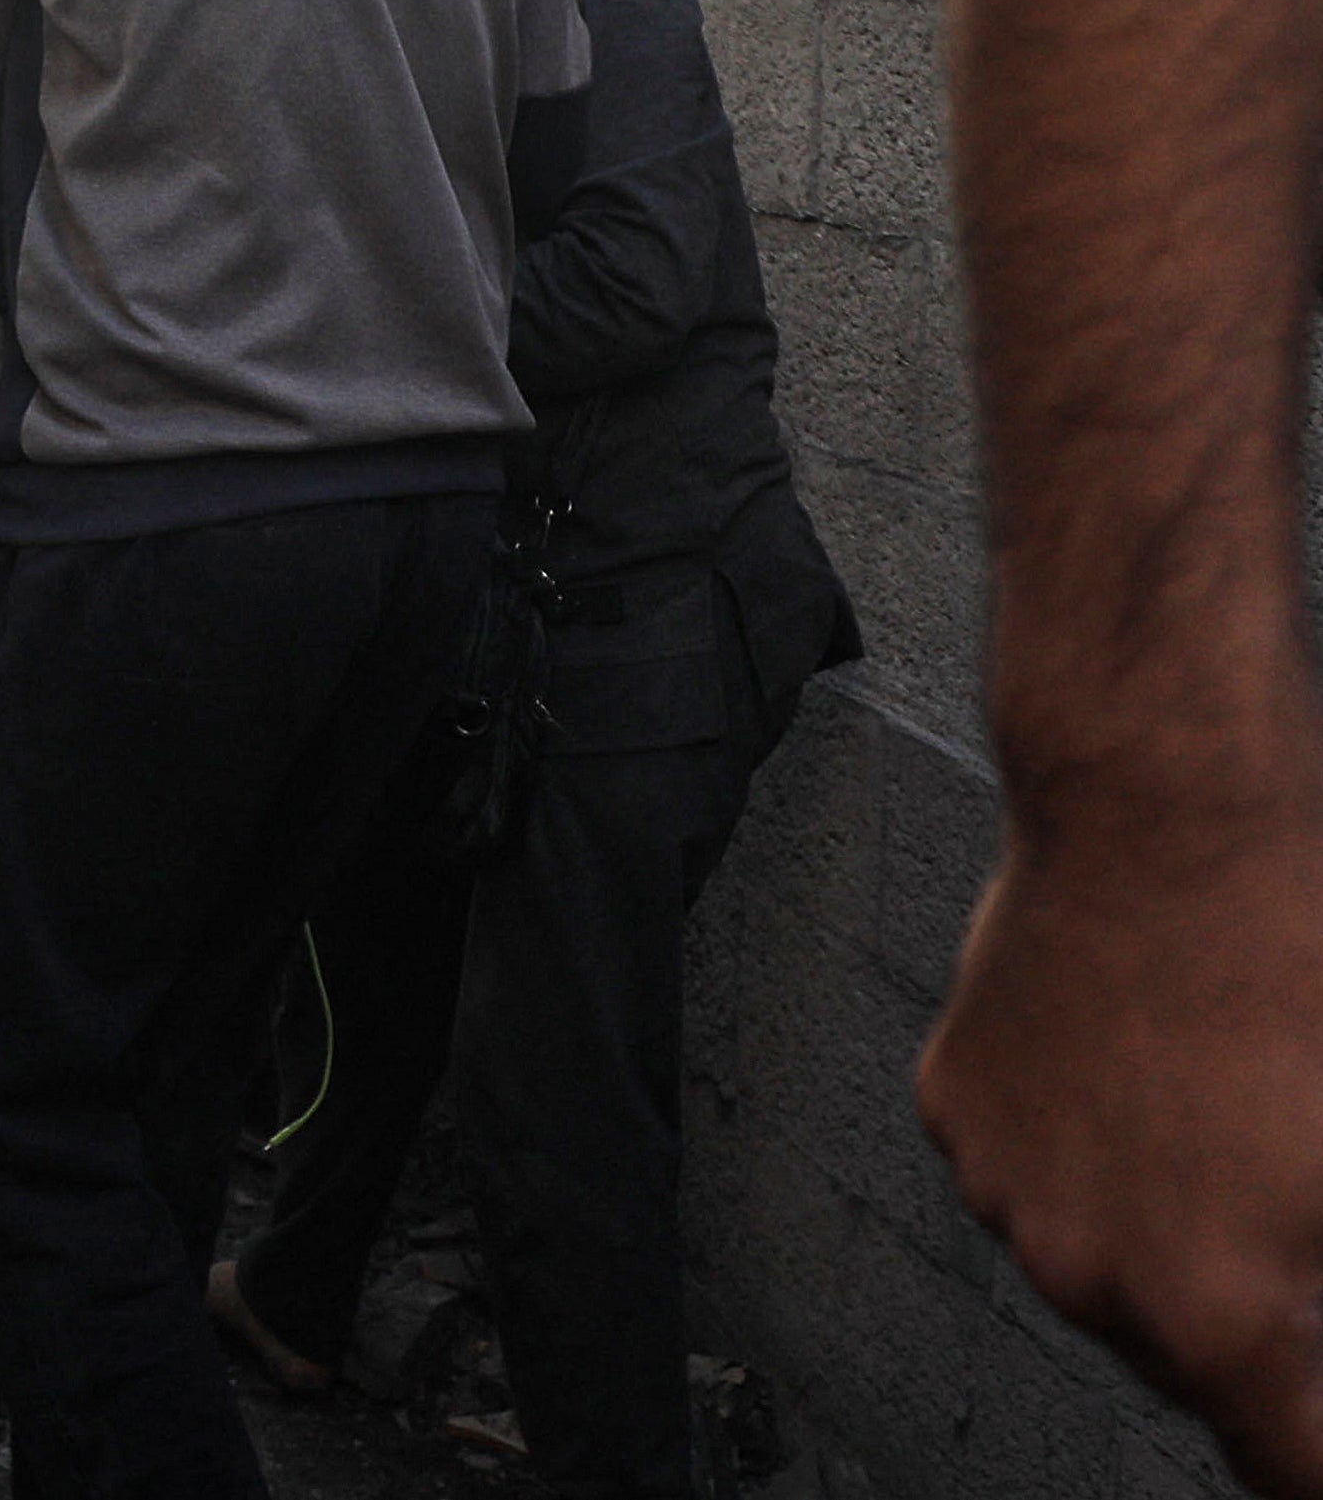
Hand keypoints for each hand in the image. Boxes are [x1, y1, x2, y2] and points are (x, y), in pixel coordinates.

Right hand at [924, 787, 1322, 1493]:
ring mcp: (1009, 1186)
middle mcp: (1090, 1268)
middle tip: (1291, 1229)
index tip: (1319, 1434)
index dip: (1314, 1455)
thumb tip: (1308, 1303)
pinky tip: (1150, 1076)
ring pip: (1100, 1262)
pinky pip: (1032, 1170)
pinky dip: (1089, 1148)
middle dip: (1253, 1325)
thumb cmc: (1295, 956)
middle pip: (1188, 1366)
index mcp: (1213, 1309)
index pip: (1285, 1465)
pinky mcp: (960, 1102)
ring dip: (1162, 1231)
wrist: (1168, 813)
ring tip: (1223, 1129)